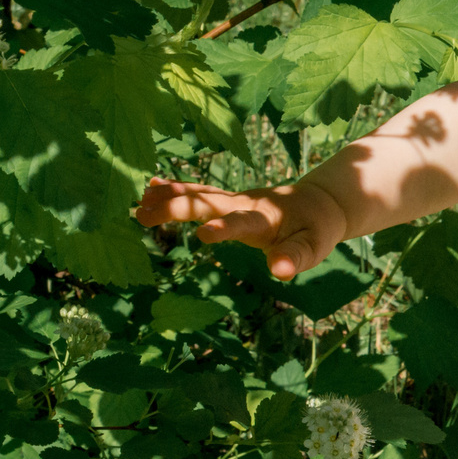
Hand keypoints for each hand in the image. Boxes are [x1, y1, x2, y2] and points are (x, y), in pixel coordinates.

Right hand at [134, 178, 349, 279]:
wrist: (319, 202)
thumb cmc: (315, 230)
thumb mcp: (313, 247)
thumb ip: (295, 257)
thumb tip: (279, 271)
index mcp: (264, 218)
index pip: (242, 222)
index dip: (224, 228)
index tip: (203, 234)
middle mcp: (243, 204)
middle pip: (208, 203)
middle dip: (177, 207)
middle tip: (143, 214)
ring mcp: (233, 199)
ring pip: (198, 194)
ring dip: (169, 196)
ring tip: (138, 202)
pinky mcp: (227, 199)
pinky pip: (198, 192)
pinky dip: (175, 189)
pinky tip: (150, 187)